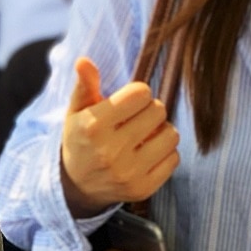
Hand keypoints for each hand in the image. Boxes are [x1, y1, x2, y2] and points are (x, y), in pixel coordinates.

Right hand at [61, 57, 180, 217]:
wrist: (76, 186)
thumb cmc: (81, 140)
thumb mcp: (76, 111)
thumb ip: (85, 85)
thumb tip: (84, 61)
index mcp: (93, 126)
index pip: (140, 93)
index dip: (137, 94)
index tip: (128, 102)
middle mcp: (110, 151)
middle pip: (158, 111)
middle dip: (150, 110)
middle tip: (137, 118)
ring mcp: (128, 173)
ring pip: (171, 135)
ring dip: (161, 131)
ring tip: (145, 135)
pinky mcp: (143, 189)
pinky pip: (174, 159)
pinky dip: (165, 153)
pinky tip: (148, 153)